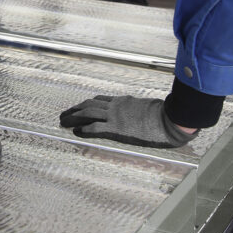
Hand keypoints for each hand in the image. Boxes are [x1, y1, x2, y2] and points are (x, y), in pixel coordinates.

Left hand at [59, 95, 197, 147]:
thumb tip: (140, 111)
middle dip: (75, 109)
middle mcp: (116, 106)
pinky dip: (84, 129)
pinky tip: (76, 132)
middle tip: (64, 114)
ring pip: (88, 113)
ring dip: (74, 117)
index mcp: (123, 101)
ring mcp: (115, 116)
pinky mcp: (117, 129)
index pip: (100, 100)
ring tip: (63, 121)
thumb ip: (139, 108)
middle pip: (89, 105)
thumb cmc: (164, 114)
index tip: (79, 108)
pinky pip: (95, 128)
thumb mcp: (148, 106)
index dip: (87, 104)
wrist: (169, 119)